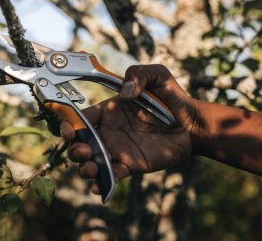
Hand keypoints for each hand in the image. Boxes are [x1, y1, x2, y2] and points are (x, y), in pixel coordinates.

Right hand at [61, 64, 199, 194]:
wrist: (191, 123)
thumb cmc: (171, 97)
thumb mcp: (157, 75)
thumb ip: (138, 74)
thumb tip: (125, 93)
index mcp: (107, 111)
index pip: (80, 118)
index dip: (69, 124)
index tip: (69, 130)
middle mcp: (108, 131)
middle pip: (80, 143)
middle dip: (75, 149)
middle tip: (85, 151)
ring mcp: (117, 150)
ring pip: (91, 162)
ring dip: (84, 167)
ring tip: (91, 168)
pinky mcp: (130, 165)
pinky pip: (111, 176)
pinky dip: (102, 183)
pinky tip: (99, 187)